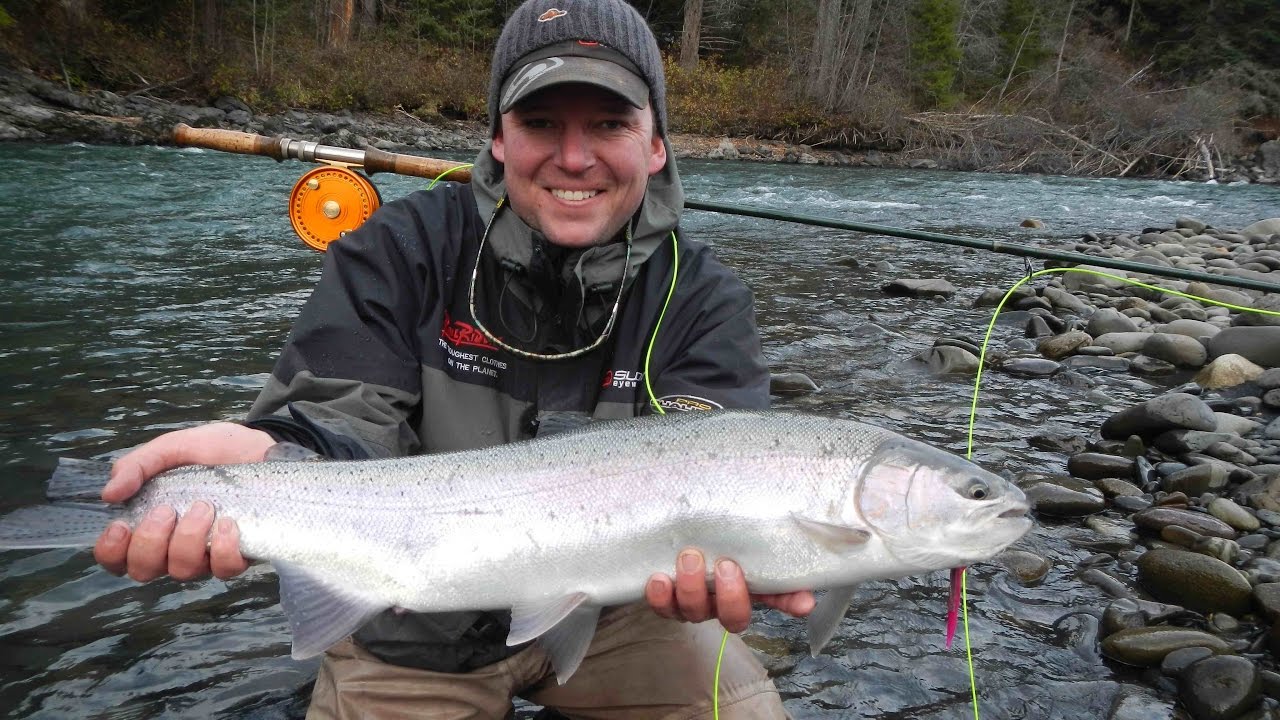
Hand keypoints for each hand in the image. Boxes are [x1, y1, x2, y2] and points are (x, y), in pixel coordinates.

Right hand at [93, 422, 275, 582]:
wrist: (260, 448)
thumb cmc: (213, 450)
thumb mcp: (172, 447)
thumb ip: (138, 465)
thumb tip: (109, 493)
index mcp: (148, 523)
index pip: (116, 558)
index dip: (111, 551)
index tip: (121, 525)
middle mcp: (172, 546)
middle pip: (144, 570)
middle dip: (150, 542)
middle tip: (167, 509)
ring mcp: (205, 554)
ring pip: (183, 571)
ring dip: (188, 540)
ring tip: (204, 507)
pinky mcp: (238, 554)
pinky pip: (224, 570)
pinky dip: (223, 549)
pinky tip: (228, 524)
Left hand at [644, 548, 815, 632]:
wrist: (672, 530)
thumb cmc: (711, 534)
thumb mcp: (740, 535)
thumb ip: (767, 546)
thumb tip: (805, 569)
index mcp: (747, 588)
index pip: (777, 601)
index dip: (789, 603)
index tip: (803, 602)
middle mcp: (721, 603)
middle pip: (731, 617)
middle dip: (730, 596)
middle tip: (725, 565)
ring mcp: (693, 603)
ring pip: (694, 611)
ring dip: (692, 588)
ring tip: (689, 558)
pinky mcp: (665, 599)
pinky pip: (662, 607)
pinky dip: (659, 596)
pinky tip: (658, 578)